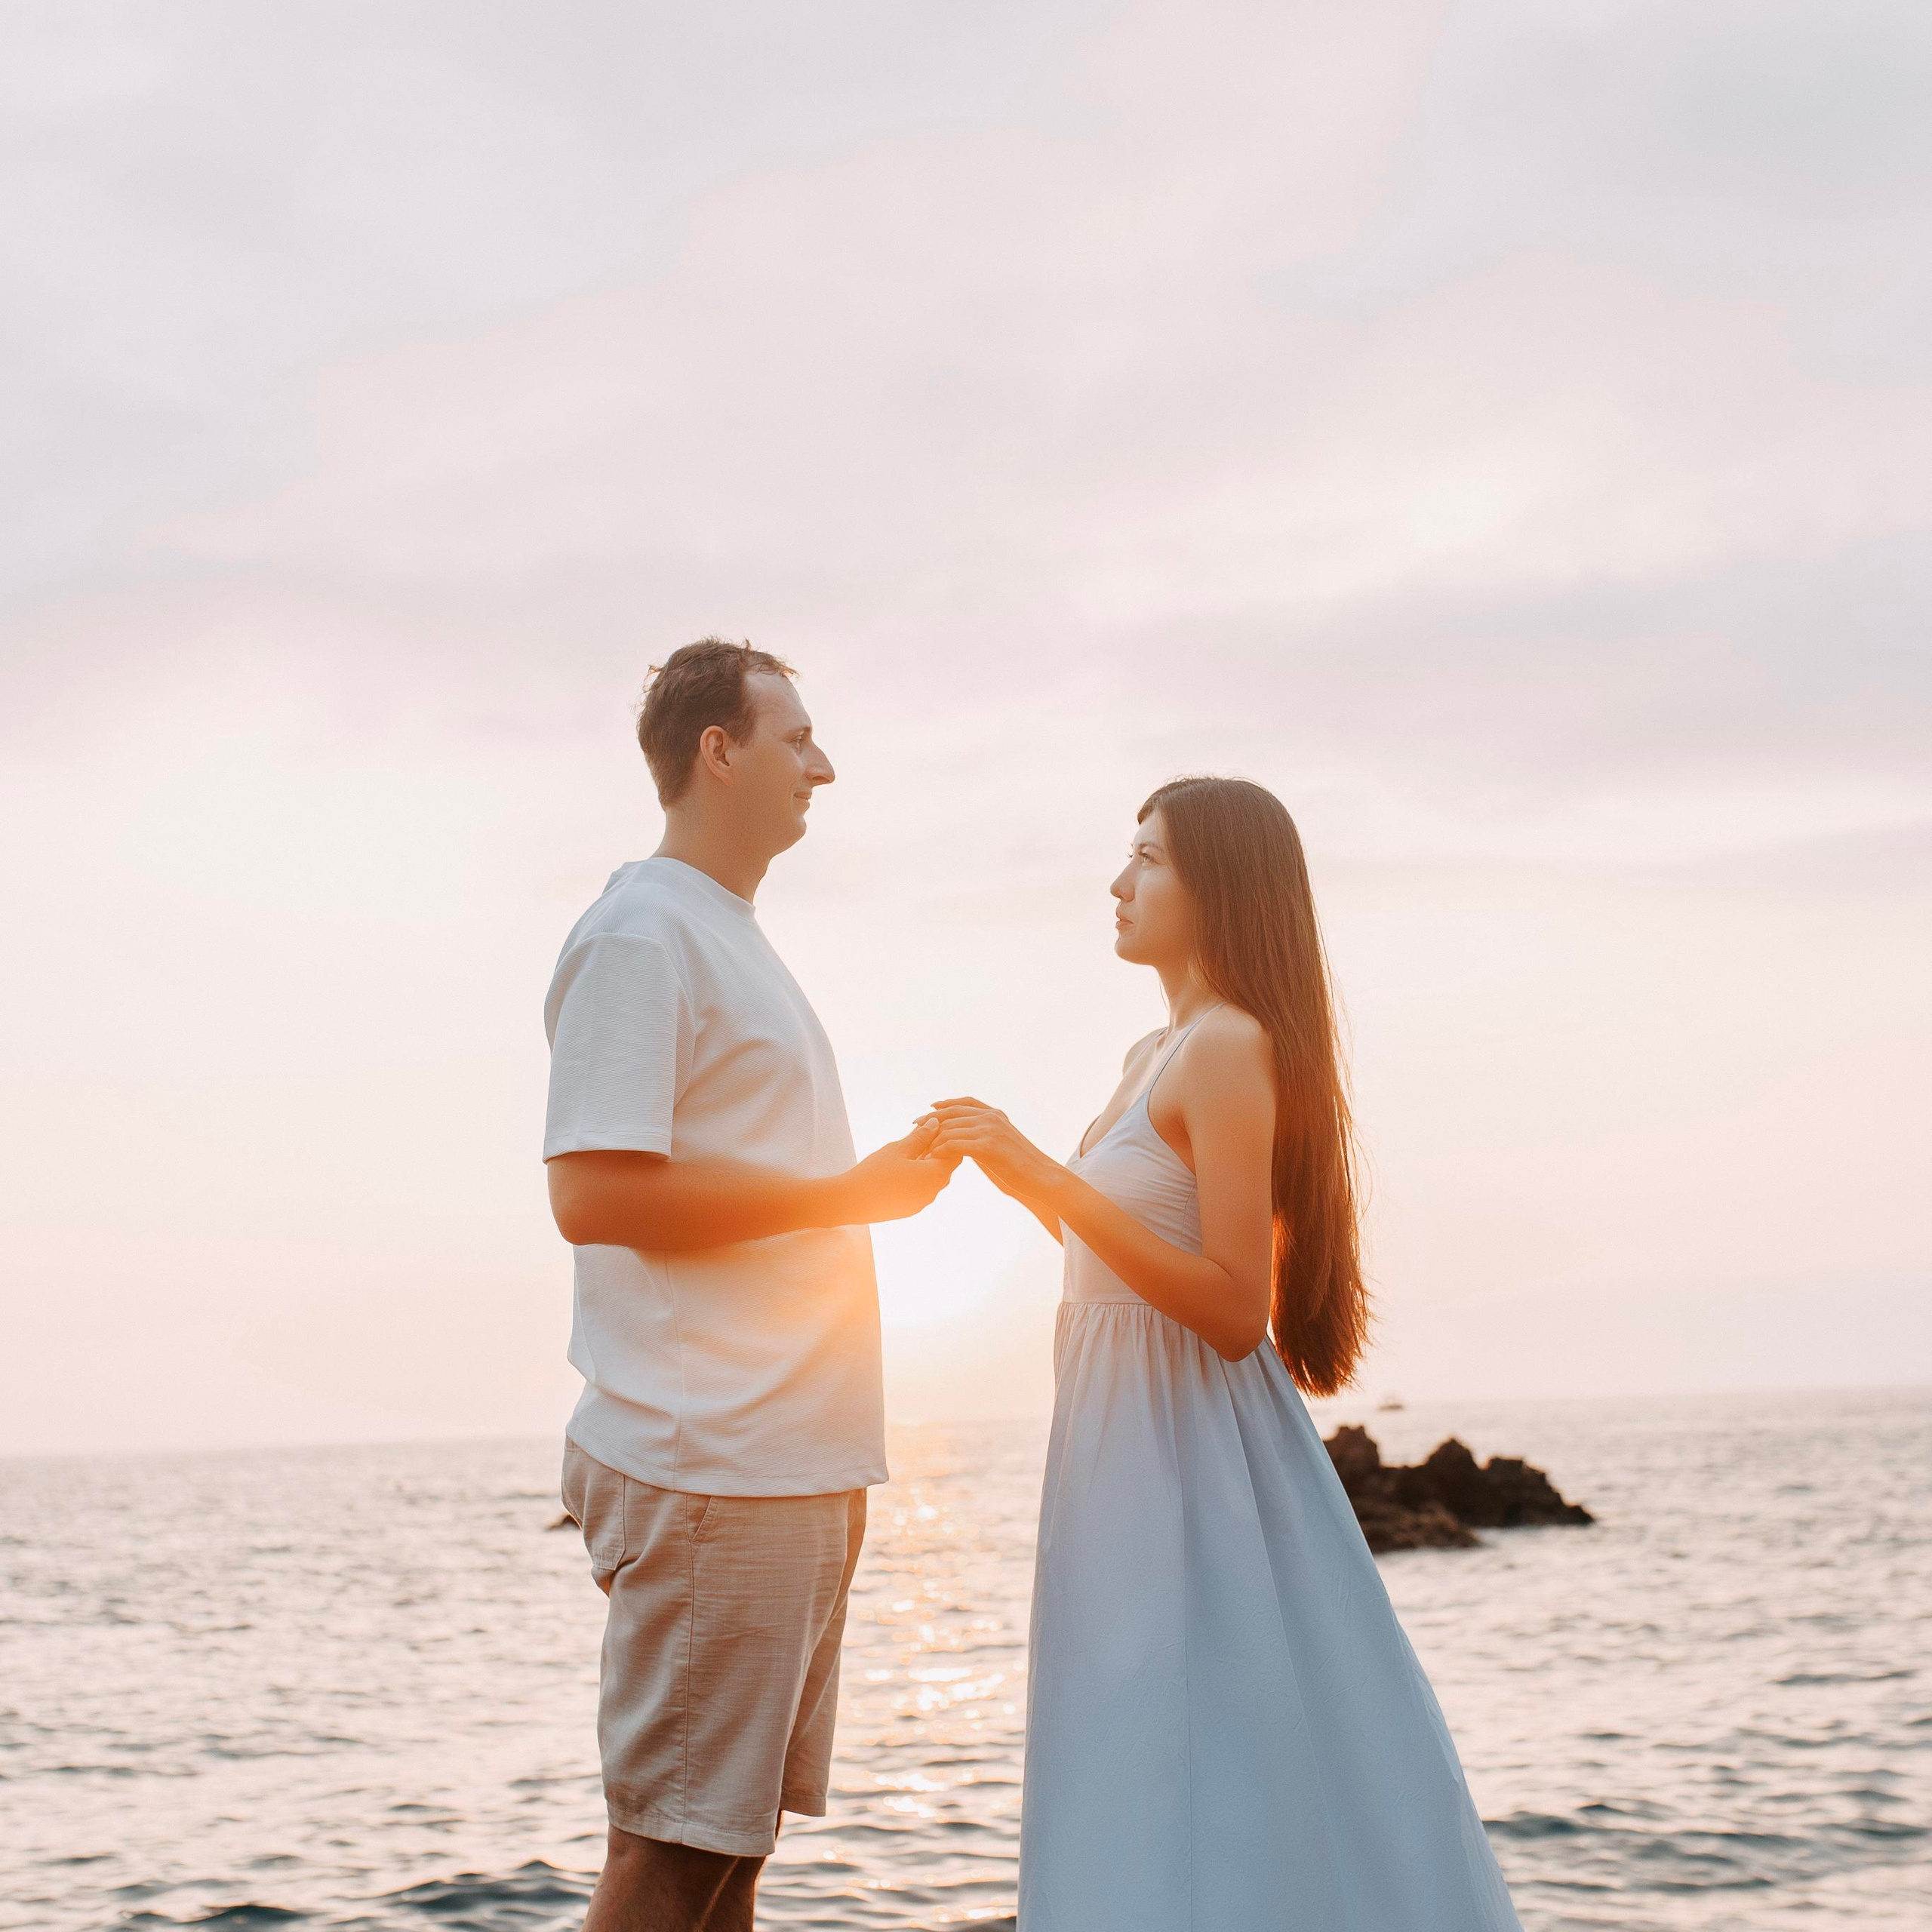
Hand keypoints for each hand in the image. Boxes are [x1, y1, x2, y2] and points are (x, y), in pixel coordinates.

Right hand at [840, 1122, 958, 1223]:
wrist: (851, 1202)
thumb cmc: (875, 1172)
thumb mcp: (899, 1149)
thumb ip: (921, 1136)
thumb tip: (935, 1123)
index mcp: (935, 1176)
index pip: (955, 1154)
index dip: (946, 1140)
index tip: (930, 1131)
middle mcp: (933, 1192)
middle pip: (946, 1168)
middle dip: (936, 1152)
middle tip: (920, 1138)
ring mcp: (922, 1203)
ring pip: (934, 1179)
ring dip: (926, 1165)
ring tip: (909, 1153)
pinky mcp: (910, 1209)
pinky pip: (922, 1190)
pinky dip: (918, 1178)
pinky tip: (901, 1169)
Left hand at [924, 1099, 1070, 1216]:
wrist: (1040, 1177)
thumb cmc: (1021, 1166)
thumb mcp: (1002, 1143)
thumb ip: (984, 1137)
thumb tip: (966, 1139)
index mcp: (996, 1114)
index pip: (965, 1102)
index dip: (945, 1104)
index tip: (929, 1109)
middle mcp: (992, 1117)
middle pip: (952, 1114)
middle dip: (931, 1120)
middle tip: (914, 1128)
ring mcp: (989, 1130)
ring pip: (950, 1129)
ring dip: (932, 1140)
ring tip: (920, 1149)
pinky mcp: (987, 1147)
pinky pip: (953, 1144)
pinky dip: (939, 1150)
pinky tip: (932, 1157)